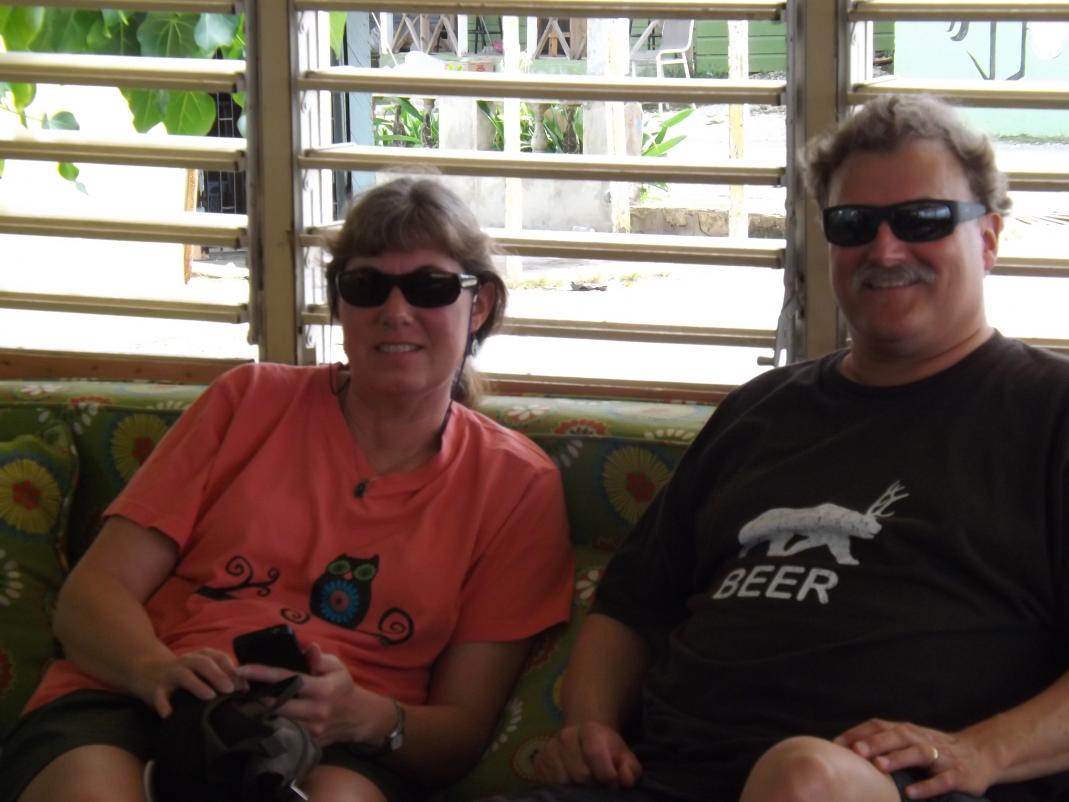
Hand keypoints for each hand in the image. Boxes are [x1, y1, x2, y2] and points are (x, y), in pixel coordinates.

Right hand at [132, 647, 244, 717]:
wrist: (146, 670)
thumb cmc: (184, 673)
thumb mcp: (202, 670)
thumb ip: (222, 675)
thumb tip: (246, 688)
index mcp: (200, 656)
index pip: (219, 657)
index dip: (232, 669)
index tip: (244, 685)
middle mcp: (186, 662)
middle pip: (203, 663)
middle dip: (218, 674)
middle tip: (230, 689)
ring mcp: (170, 674)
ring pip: (183, 675)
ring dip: (197, 685)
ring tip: (209, 696)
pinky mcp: (155, 688)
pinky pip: (159, 696)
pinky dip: (163, 704)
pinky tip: (170, 714)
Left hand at [237, 642, 374, 745]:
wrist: (357, 717)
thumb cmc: (342, 686)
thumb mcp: (337, 666)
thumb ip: (320, 658)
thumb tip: (308, 648)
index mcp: (324, 689)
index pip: (288, 679)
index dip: (262, 673)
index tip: (241, 669)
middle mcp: (317, 711)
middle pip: (277, 703)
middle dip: (259, 694)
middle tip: (243, 686)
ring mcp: (312, 730)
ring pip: (279, 719)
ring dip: (265, 708)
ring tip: (253, 697)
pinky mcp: (309, 742)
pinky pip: (286, 730)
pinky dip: (276, 720)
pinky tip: (270, 712)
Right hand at [534, 721, 641, 787]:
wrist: (582, 738)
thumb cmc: (606, 750)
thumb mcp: (623, 756)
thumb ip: (629, 768)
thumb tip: (624, 778)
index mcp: (589, 730)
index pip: (594, 754)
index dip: (607, 775)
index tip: (612, 782)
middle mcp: (566, 736)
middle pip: (580, 773)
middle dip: (593, 784)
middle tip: (597, 784)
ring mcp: (550, 749)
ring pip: (565, 782)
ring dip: (577, 789)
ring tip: (584, 784)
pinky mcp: (539, 763)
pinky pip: (551, 785)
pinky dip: (563, 789)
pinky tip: (571, 783)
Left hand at [835, 718, 995, 798]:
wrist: (981, 755)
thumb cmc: (935, 750)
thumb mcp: (911, 742)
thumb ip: (885, 743)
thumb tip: (846, 751)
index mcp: (908, 731)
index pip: (880, 725)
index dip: (860, 732)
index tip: (838, 743)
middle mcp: (924, 739)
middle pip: (898, 735)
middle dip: (876, 743)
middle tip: (856, 752)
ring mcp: (943, 757)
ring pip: (920, 753)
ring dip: (899, 759)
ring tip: (880, 767)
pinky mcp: (960, 775)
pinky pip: (943, 780)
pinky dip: (927, 786)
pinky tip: (911, 793)